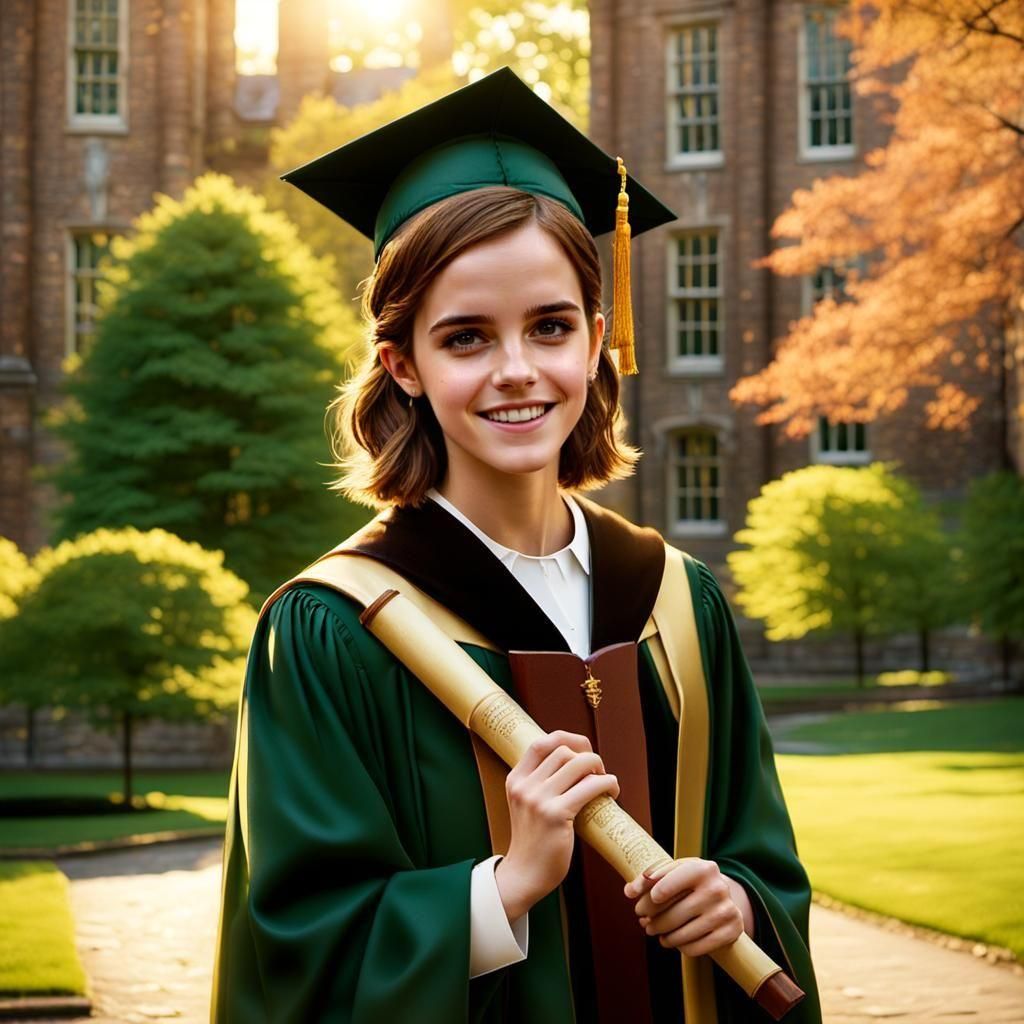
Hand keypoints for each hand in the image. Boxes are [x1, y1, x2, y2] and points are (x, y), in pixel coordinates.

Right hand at [495, 730, 618, 921]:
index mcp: (515, 780)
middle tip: (597, 772)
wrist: (525, 874)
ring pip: (578, 764)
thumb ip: (540, 783)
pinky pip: (590, 786)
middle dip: (586, 756)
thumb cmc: (533, 840)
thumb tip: (573, 761)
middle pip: (563, 751)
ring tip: (605, 782)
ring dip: (599, 768)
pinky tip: (612, 792)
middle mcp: (524, 786)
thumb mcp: (526, 804)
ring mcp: (538, 800)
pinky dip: (607, 783)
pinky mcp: (556, 815)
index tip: (581, 750)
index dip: (566, 739)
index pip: (541, 743)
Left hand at [623, 858, 753, 956]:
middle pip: (673, 914)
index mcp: (702, 868)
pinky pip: (696, 948)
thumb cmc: (689, 882)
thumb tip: (628, 891)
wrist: (723, 895)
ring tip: (655, 932)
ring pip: (683, 934)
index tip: (639, 904)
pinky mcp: (732, 931)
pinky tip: (674, 942)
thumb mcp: (673, 872)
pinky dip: (681, 947)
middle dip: (652, 921)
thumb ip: (648, 879)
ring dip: (664, 937)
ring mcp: (726, 911)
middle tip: (643, 922)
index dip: (648, 899)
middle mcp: (717, 888)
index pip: (665, 886)